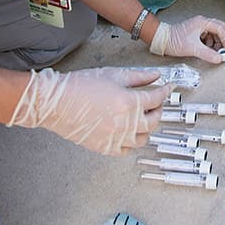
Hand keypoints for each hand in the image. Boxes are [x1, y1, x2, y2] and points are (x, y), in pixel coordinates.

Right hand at [7, 67, 172, 155]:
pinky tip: (128, 132)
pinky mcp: (105, 148)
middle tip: (155, 102)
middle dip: (158, 109)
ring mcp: (116, 138)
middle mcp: (126, 123)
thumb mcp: (112, 74)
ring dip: (147, 127)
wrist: (56, 103)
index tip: (168, 88)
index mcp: (130, 102)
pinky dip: (131, 142)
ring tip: (142, 118)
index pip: (157, 98)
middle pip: (154, 120)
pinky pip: (127, 150)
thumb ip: (138, 76)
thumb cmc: (80, 86)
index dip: (165, 91)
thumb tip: (156, 76)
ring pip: (143, 138)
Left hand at [149, 15, 224, 62]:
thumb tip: (219, 58)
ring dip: (216, 43)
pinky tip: (207, 50)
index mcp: (202, 22)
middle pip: (219, 30)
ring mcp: (198, 27)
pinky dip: (210, 44)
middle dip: (223, 41)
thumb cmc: (173, 40)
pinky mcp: (194, 32)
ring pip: (213, 34)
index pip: (221, 29)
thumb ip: (208, 54)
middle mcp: (201, 23)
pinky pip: (207, 37)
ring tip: (215, 52)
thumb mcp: (193, 49)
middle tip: (224, 50)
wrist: (161, 40)